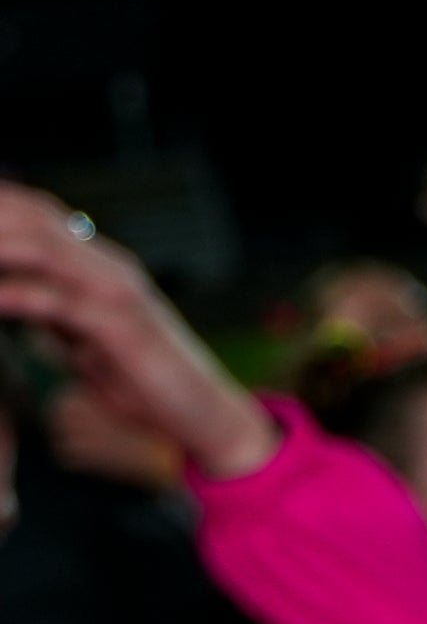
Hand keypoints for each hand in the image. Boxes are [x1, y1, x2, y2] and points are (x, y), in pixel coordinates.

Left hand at [0, 186, 272, 481]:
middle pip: (32, 216)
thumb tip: (14, 297)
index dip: (0, 205)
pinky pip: (55, 300)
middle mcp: (110, 266)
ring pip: (38, 248)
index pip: (37, 212)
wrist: (208, 418)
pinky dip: (13, 295)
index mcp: (103, 265)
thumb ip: (54, 312)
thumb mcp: (89, 339)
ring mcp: (117, 292)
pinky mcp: (119, 325)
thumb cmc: (150, 385)